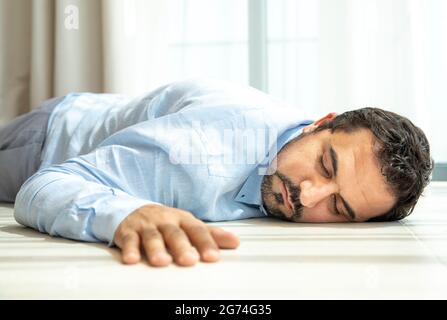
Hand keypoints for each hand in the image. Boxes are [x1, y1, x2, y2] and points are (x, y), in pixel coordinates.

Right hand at [113, 204, 239, 266]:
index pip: (197, 231)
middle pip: (175, 233)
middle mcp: (166, 221)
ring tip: (162, 262)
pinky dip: (130, 249)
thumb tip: (235, 242)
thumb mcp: (189, 225)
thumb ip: (211, 235)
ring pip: (152, 236)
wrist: (134, 210)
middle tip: (190, 260)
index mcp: (183, 220)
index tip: (213, 257)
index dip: (205, 243)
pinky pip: (129, 240)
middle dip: (182, 246)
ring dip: (157, 249)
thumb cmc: (167, 222)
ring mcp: (147, 225)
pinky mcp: (128, 231)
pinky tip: (132, 260)